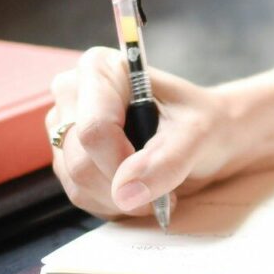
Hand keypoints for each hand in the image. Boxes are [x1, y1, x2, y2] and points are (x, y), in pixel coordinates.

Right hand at [47, 50, 245, 220]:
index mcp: (100, 69)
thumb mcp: (198, 134)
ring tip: (154, 186)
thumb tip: (126, 191)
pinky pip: (81, 195)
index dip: (122, 163)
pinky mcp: (66, 158)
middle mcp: (73, 93)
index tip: (157, 177)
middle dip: (125, 187)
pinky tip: (137, 189)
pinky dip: (114, 203)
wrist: (208, 137)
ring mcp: (64, 128)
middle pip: (81, 161)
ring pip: (78, 184)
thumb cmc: (203, 122)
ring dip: (121, 199)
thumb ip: (166, 160)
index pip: (94, 129)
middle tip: (163, 187)